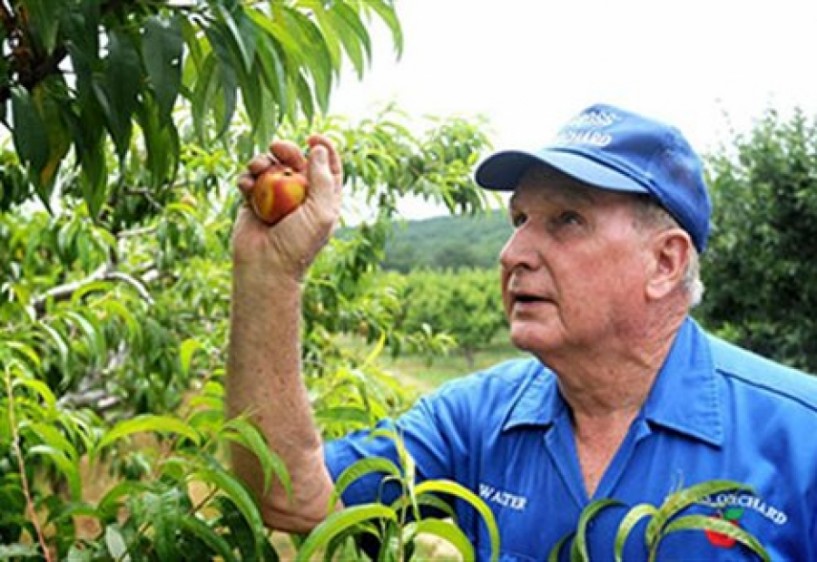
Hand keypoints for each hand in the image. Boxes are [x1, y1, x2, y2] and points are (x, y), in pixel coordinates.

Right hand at [232, 134, 342, 279]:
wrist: (265, 267)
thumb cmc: (298, 243)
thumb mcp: (321, 212)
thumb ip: (323, 179)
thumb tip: (318, 148)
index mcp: (322, 199)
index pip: (327, 167)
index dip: (323, 148)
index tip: (313, 137)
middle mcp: (299, 196)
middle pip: (296, 161)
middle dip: (286, 150)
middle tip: (277, 147)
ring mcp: (275, 198)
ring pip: (269, 167)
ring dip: (261, 160)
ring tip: (255, 167)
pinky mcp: (252, 202)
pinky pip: (249, 180)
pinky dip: (246, 177)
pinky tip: (245, 185)